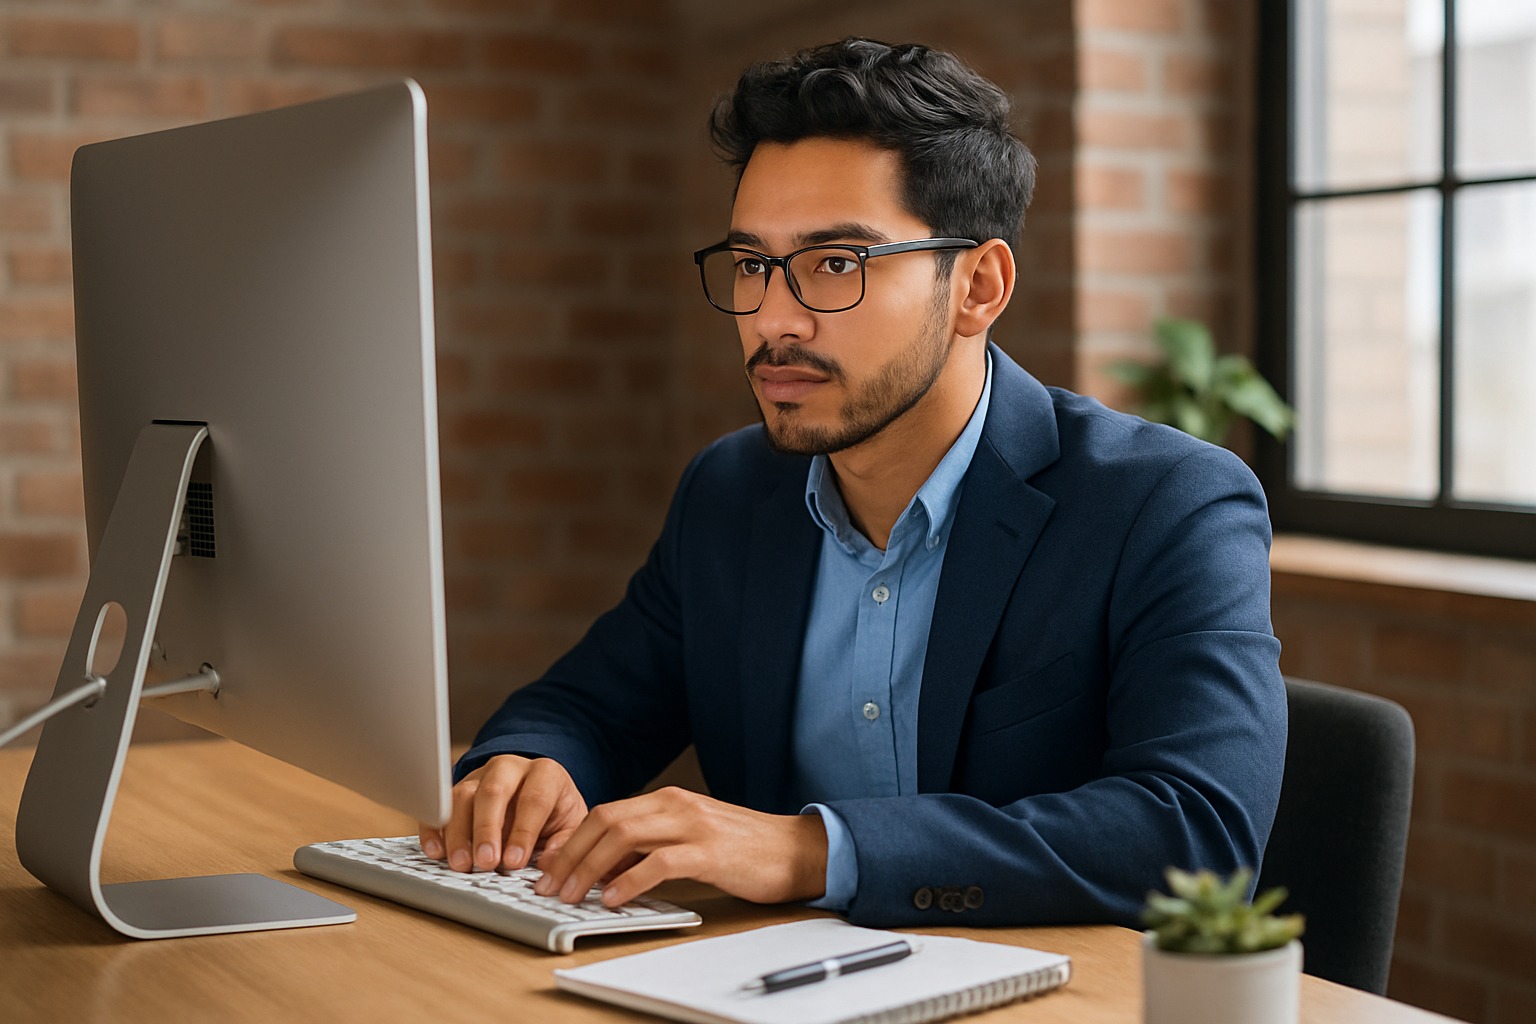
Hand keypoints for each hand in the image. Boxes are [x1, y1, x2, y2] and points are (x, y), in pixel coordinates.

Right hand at [418, 755, 587, 872]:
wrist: (538, 792)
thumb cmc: (555, 811)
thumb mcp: (570, 825)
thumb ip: (562, 844)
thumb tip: (550, 865)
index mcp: (545, 773)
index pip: (534, 799)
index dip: (524, 831)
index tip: (515, 861)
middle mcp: (509, 769)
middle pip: (493, 793)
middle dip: (487, 829)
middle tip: (485, 862)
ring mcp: (480, 777)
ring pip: (462, 796)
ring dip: (458, 833)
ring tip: (461, 864)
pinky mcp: (457, 790)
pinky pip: (440, 805)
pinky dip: (435, 828)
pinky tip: (436, 851)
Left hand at [530, 786, 827, 906]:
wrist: (796, 849)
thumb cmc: (743, 849)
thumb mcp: (689, 840)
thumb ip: (650, 847)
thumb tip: (604, 869)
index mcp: (668, 800)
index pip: (605, 813)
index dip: (572, 841)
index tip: (549, 868)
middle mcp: (676, 805)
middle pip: (606, 821)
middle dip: (570, 854)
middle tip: (549, 885)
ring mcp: (693, 825)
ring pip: (624, 836)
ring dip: (590, 867)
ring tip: (572, 894)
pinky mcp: (710, 851)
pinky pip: (659, 862)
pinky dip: (630, 880)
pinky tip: (613, 898)